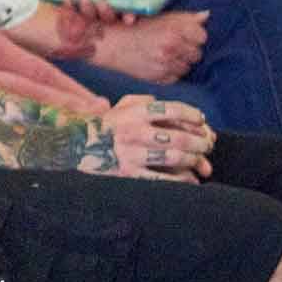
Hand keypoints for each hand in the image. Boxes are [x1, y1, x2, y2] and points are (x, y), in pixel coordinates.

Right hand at [90, 11, 207, 83]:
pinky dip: (169, 73)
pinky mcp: (158, 76)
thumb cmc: (136, 28)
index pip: (202, 36)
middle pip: (197, 54)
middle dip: (188, 51)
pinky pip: (175, 77)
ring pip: (187, 67)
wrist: (111, 44)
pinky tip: (159, 65)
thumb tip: (206, 15)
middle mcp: (172, 46)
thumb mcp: (160, 18)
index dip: (195, 37)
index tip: (186, 37)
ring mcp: (165, 63)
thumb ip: (184, 18)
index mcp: (174, 29)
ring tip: (165, 56)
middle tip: (173, 47)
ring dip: (179, 63)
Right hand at [96, 94, 212, 180]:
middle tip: (207, 145)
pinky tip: (190, 180)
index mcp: (133, 113)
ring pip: (174, 158)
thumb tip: (164, 102)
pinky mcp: (128, 174)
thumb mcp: (118, 108)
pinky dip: (182, 180)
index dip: (193, 115)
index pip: (172, 109)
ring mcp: (131, 154)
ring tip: (201, 162)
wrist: (73, 149)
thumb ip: (140, 101)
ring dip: (194, 160)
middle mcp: (133, 132)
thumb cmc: (103, 128)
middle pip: (179, 137)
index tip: (202, 120)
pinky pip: (162, 179)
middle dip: (200, 142)